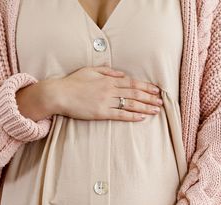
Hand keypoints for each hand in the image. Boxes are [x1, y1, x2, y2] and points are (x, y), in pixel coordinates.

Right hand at [17, 66, 163, 121]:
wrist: (59, 94)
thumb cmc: (73, 82)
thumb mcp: (90, 70)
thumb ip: (107, 71)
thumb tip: (121, 74)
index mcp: (108, 79)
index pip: (132, 83)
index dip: (146, 86)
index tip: (156, 90)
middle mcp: (110, 90)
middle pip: (135, 93)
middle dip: (150, 97)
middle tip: (161, 102)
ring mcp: (106, 102)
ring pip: (130, 104)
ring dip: (145, 107)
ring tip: (156, 110)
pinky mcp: (101, 113)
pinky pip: (120, 115)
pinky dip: (132, 116)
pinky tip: (142, 117)